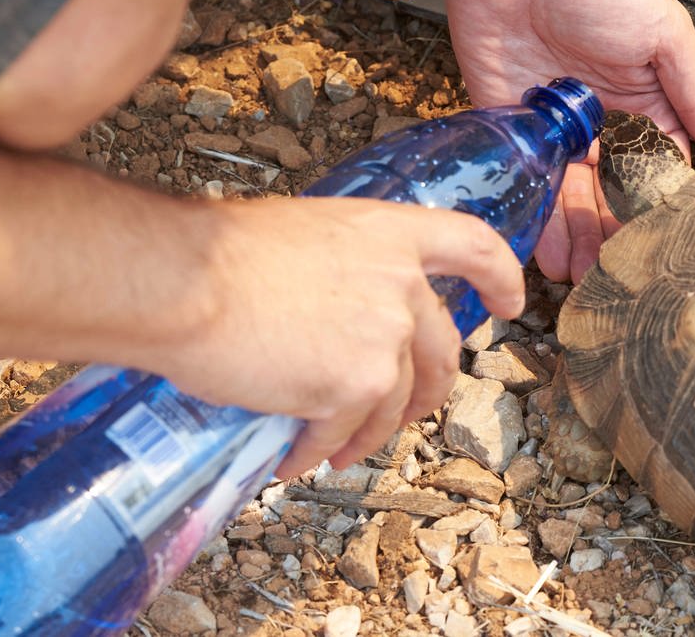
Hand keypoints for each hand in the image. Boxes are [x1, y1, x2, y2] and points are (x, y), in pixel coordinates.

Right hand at [155, 197, 525, 475]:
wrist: (185, 282)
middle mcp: (402, 286)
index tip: (508, 303)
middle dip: (426, 390)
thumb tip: (339, 310)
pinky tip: (292, 458)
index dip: (499, 275)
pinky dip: (317, 450)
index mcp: (390, 235)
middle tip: (405, 411)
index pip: (473, 246)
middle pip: (440, 349)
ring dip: (365, 433)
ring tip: (331, 447)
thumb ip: (345, 270)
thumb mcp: (305, 237)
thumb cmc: (220, 252)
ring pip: (393, 403)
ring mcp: (384, 340)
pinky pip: (342, 432)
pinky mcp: (354, 388)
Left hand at [440, 0, 694, 280]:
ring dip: (572, 236)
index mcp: (645, 105)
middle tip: (611, 277)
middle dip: (611, 235)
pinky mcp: (509, 125)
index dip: (658, 209)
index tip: (661, 250)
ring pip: (566, 196)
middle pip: (609, 194)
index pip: (658, 170)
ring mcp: (553, 128)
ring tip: (578, 277)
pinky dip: (532, 214)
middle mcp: (601, 124)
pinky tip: (539, 249)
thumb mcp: (664, 37)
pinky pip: (524, 179)